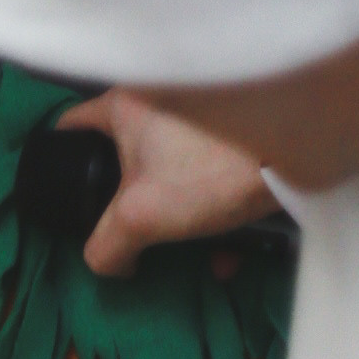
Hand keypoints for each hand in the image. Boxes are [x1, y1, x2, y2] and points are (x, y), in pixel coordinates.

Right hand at [56, 90, 277, 272]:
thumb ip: (105, 245)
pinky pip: (210, 171)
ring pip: (173, 169)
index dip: (62, 161)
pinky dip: (216, 207)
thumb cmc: (205, 171)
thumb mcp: (139, 216)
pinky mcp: (238, 129)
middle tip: (140, 240)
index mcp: (126, 103)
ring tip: (203, 256)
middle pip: (127, 157)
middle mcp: (162, 95)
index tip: (66, 194)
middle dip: (134, 206)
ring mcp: (202, 110)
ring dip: (183, 219)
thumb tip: (105, 262)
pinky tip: (231, 249)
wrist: (297, 147)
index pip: (73, 125)